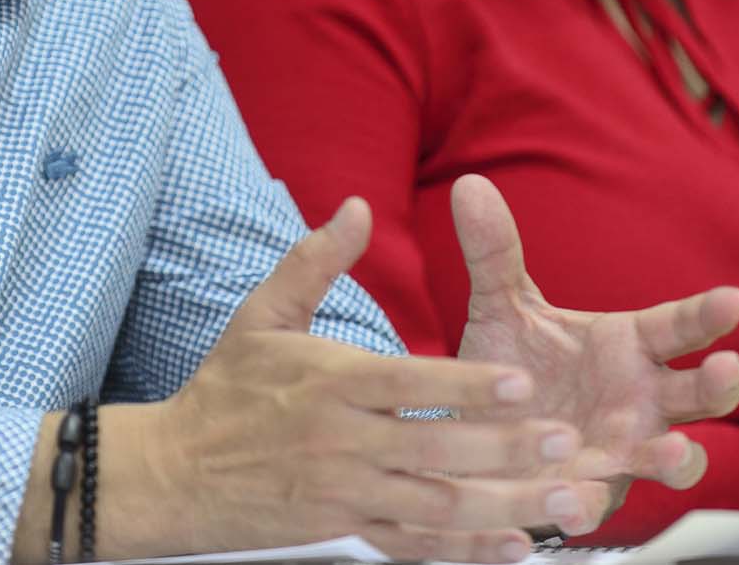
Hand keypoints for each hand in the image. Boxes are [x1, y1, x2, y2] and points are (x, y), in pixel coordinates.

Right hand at [123, 196, 612, 563]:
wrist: (173, 472)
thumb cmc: (223, 388)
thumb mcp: (263, 314)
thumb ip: (317, 259)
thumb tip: (357, 207)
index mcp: (330, 383)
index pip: (408, 384)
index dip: (466, 386)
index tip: (521, 380)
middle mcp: (342, 442)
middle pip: (436, 448)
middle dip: (506, 448)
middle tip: (565, 439)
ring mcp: (347, 492)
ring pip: (438, 504)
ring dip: (504, 504)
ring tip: (560, 498)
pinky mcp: (346, 530)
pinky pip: (416, 545)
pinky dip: (468, 550)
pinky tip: (514, 545)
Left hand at [448, 174, 738, 521]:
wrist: (478, 431)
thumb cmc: (515, 367)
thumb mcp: (500, 307)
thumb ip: (494, 254)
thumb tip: (470, 186)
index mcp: (628, 346)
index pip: (677, 326)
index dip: (707, 314)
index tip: (735, 299)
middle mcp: (640, 400)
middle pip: (697, 394)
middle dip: (717, 384)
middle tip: (727, 370)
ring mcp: (621, 451)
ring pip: (671, 459)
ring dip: (677, 458)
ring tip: (676, 452)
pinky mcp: (587, 493)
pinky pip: (596, 503)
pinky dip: (587, 502)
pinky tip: (571, 501)